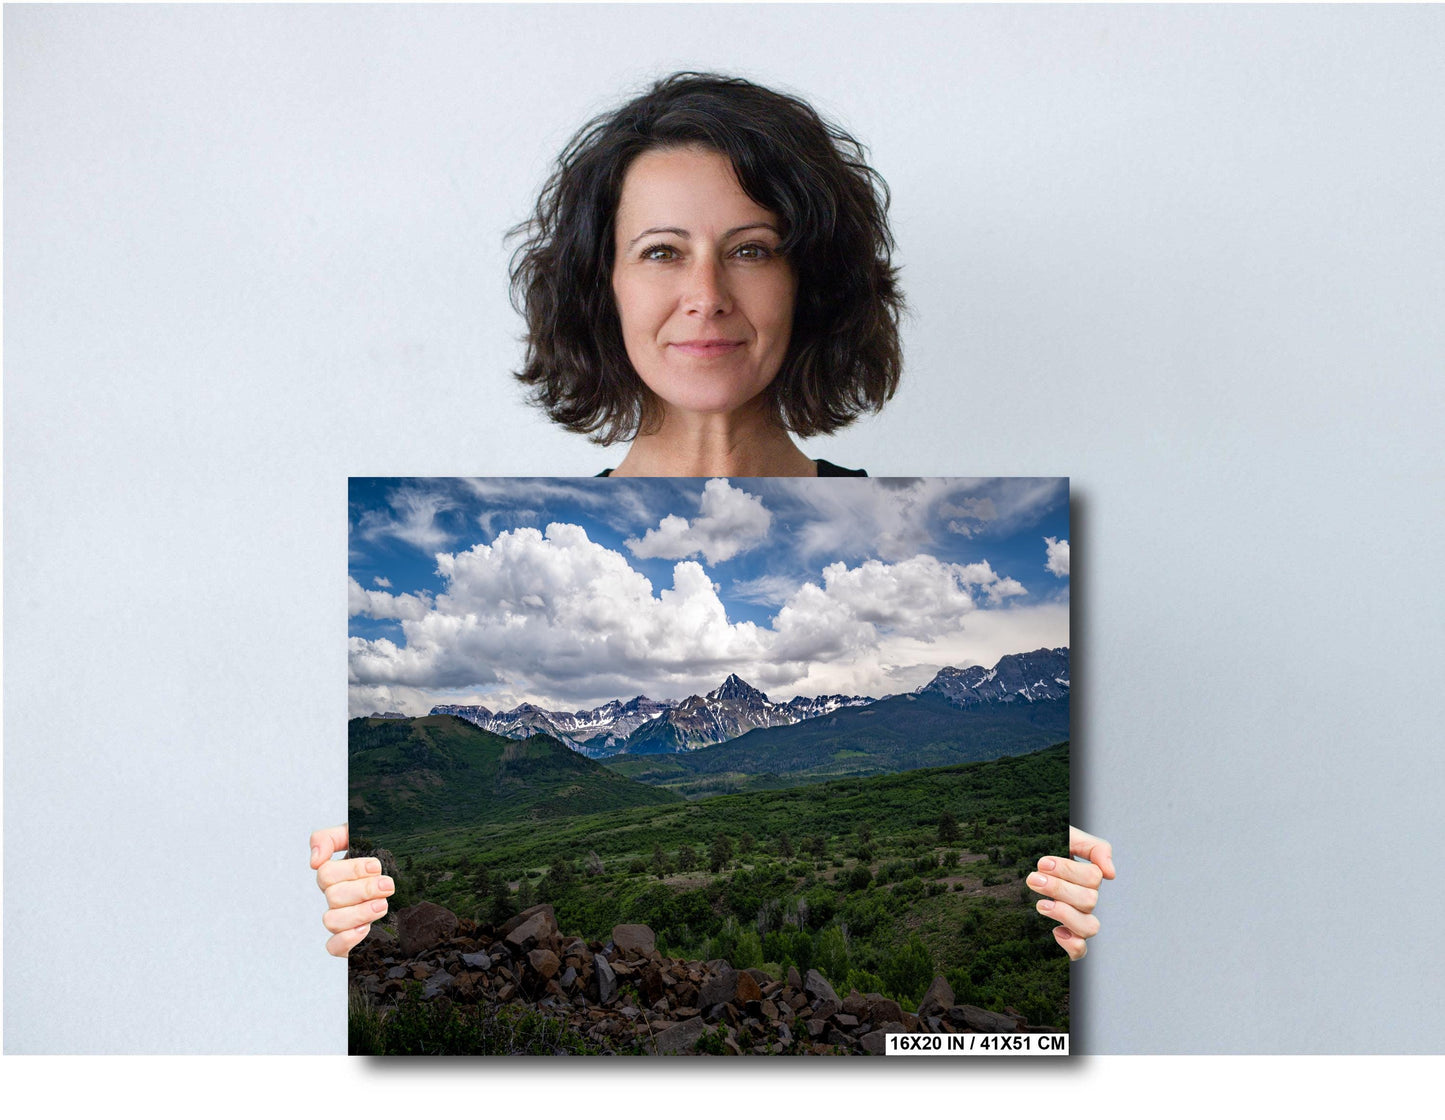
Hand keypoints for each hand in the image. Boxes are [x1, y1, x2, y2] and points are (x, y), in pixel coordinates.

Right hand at [310, 823, 393, 957]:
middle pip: (333, 896)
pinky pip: (333, 946)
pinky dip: (347, 939)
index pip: (326, 872)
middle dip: (364, 889)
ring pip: (331, 920)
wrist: (405, 879)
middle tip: (387, 885)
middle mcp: (335, 897)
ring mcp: (340, 919)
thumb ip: (332, 838)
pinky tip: (366, 929)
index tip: (377, 866)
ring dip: (359, 912)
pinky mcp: (348, 941)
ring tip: (383, 905)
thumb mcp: (360, 838)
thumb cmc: (381, 856)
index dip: (351, 870)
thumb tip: (314, 860)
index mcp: (335, 874)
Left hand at [1027, 826, 1114, 960]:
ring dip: (1065, 914)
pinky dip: (1072, 944)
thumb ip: (1094, 847)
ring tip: (1040, 904)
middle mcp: (1085, 900)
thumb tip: (1111, 874)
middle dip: (1058, 888)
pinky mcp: (1065, 936)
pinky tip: (1055, 931)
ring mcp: (1076, 919)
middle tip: (1033, 878)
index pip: (1093, 878)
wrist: (1018, 860)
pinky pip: (1080, 951)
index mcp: (1088, 877)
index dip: (1068, 870)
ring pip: (1089, 927)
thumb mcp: (1068, 837)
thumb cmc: (1046, 848)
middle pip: (1089, 900)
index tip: (1042, 863)